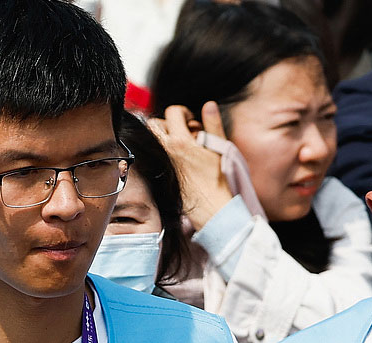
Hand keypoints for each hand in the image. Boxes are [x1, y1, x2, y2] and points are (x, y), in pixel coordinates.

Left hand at [150, 104, 237, 226]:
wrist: (213, 209)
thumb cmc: (219, 180)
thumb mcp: (220, 149)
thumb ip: (213, 124)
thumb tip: (209, 104)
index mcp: (181, 142)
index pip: (173, 112)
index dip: (183, 112)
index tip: (191, 120)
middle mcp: (167, 151)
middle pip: (154, 123)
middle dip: (168, 123)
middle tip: (182, 131)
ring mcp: (162, 163)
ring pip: (152, 139)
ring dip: (163, 137)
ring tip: (179, 144)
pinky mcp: (161, 174)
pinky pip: (155, 155)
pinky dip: (162, 151)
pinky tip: (177, 159)